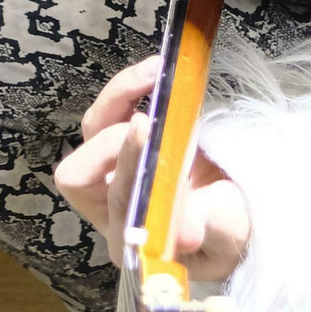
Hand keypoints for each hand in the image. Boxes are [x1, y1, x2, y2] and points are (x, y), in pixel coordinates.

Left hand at [53, 56, 251, 279]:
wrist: (230, 214)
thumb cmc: (228, 228)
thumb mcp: (230, 230)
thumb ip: (211, 225)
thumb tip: (188, 231)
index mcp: (132, 240)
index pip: (115, 201)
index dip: (128, 164)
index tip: (149, 127)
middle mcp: (109, 211)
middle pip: (80, 172)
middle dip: (113, 138)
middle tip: (153, 114)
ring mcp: (109, 176)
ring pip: (90, 133)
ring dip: (119, 98)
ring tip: (156, 71)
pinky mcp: (119, 146)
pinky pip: (108, 114)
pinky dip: (128, 90)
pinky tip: (156, 71)